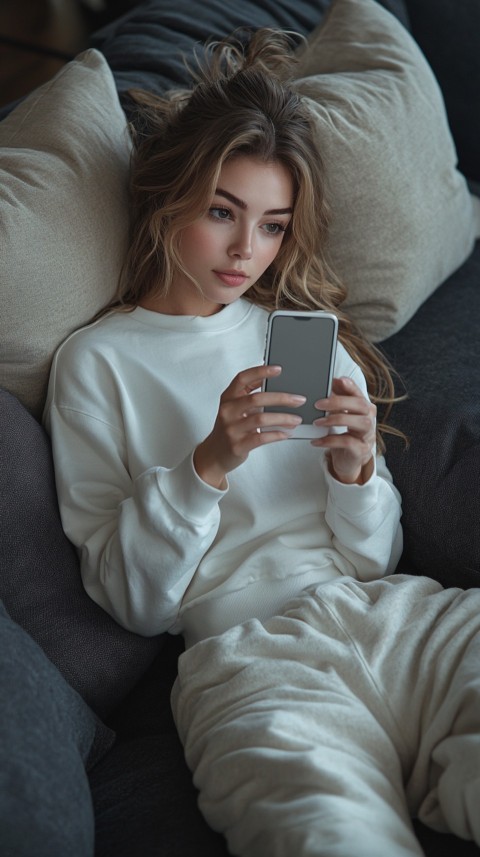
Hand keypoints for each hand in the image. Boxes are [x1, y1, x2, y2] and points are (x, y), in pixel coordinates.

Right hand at [194, 365, 305, 488]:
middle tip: (298, 400)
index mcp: (227, 398)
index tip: (278, 369)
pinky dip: (277, 434)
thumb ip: (249, 395)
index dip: (260, 372)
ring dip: (283, 418)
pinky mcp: (238, 445)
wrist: (214, 454)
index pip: (242, 379)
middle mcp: (228, 411)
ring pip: (261, 419)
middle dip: (281, 398)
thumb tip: (271, 382)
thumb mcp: (234, 408)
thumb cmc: (229, 429)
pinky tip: (286, 433)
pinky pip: (261, 438)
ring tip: (296, 419)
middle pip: (257, 398)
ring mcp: (231, 429)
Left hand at [311, 377, 375, 484]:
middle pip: (361, 405)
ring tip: (317, 422)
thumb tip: (332, 382)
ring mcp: (367, 435)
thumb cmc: (345, 435)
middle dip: (340, 402)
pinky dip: (330, 440)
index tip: (338, 380)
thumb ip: (338, 401)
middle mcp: (369, 420)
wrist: (349, 461)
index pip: (359, 393)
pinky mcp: (360, 450)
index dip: (350, 386)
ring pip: (360, 422)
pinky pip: (347, 443)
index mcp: (364, 409)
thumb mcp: (341, 416)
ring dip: (336, 419)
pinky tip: (316, 441)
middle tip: (319, 404)